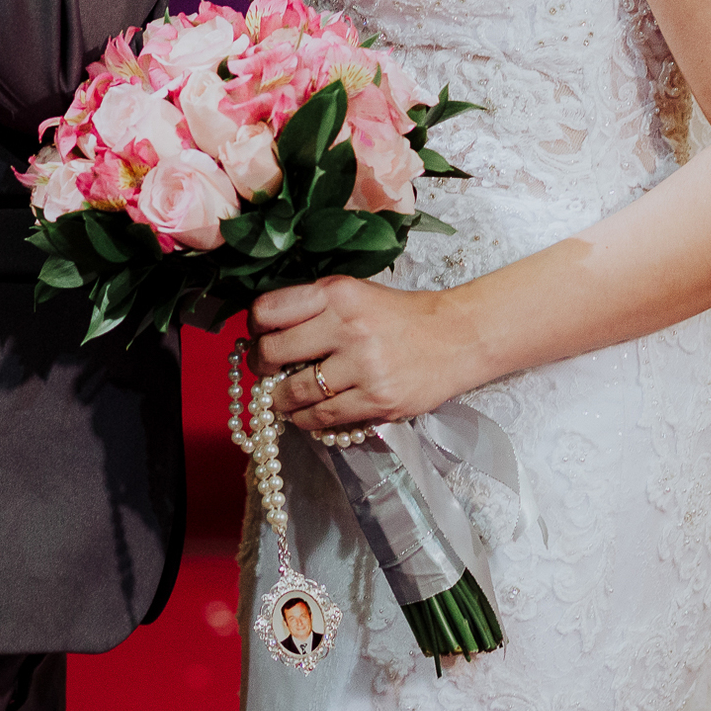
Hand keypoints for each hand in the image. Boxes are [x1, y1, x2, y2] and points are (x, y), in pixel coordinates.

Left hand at [247, 275, 477, 428]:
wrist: (456, 337)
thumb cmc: (400, 314)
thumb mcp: (355, 292)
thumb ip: (314, 306)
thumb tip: (266, 330)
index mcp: (337, 293)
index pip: (269, 310)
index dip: (254, 327)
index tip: (256, 335)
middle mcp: (347, 326)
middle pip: (273, 351)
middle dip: (260, 364)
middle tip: (262, 368)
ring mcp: (363, 366)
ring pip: (294, 391)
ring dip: (279, 398)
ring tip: (281, 396)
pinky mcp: (376, 400)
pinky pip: (322, 418)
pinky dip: (305, 419)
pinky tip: (305, 413)